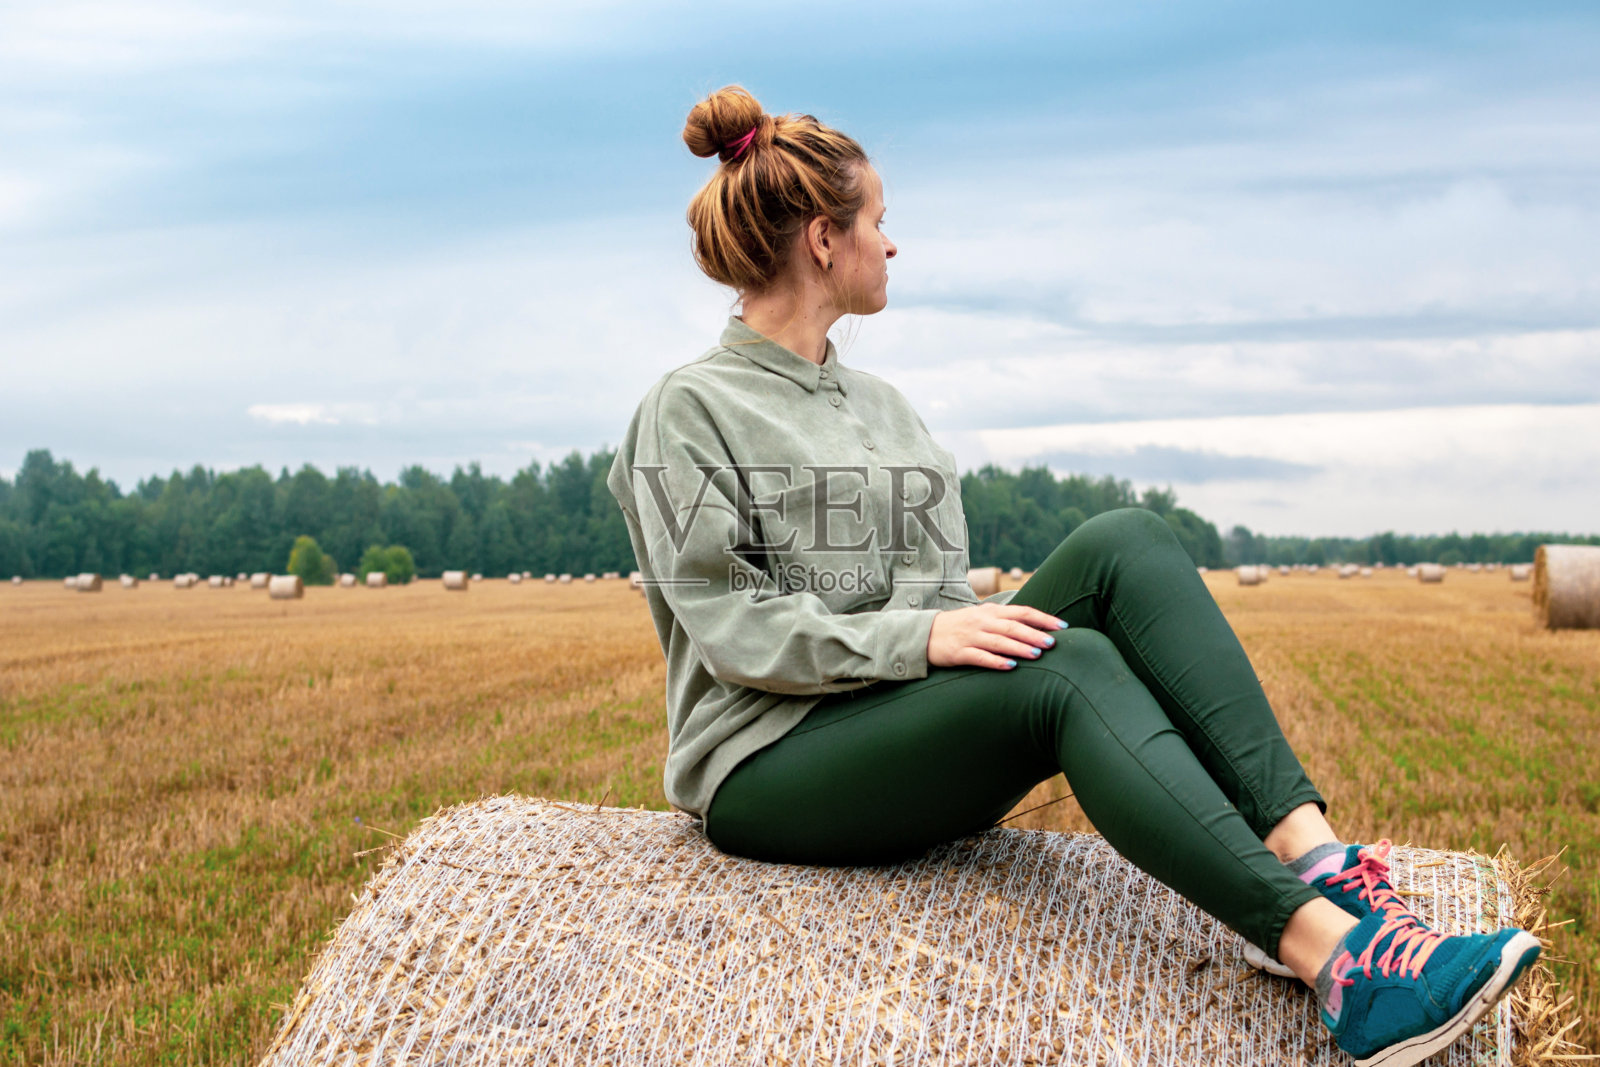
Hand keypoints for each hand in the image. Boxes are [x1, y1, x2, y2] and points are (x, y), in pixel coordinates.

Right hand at [927, 603, 1067, 669]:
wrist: (924, 633)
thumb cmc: (961, 627)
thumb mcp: (983, 617)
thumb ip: (1006, 620)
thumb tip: (1037, 626)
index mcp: (991, 611)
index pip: (1022, 612)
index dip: (1043, 618)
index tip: (1062, 626)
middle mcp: (982, 622)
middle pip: (1013, 626)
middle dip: (1035, 634)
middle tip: (1054, 643)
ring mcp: (970, 637)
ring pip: (999, 641)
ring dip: (1019, 647)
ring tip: (1037, 654)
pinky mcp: (959, 652)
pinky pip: (980, 657)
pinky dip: (996, 661)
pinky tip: (1010, 666)